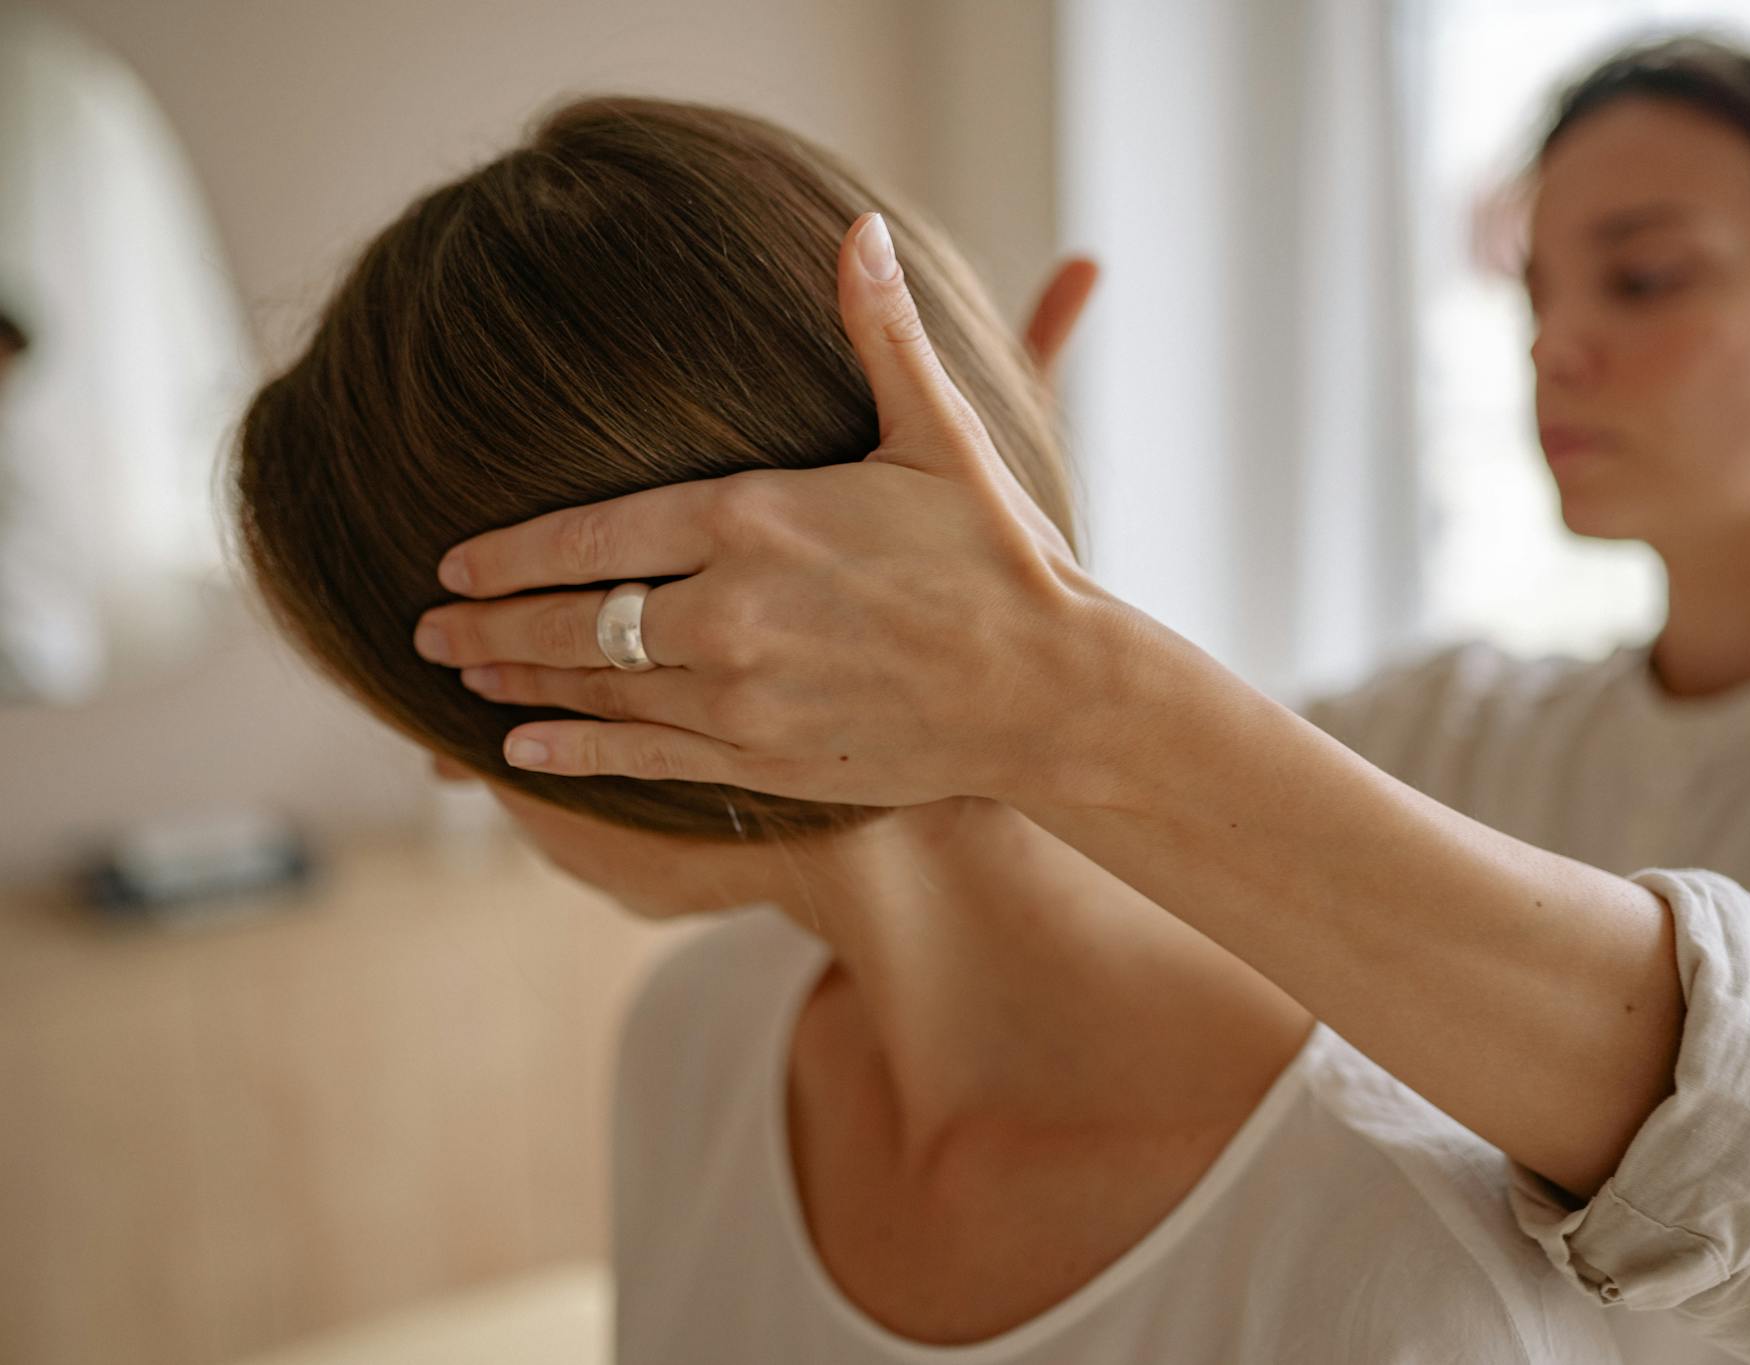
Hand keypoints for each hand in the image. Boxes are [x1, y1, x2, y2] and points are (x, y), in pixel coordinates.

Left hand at [412, 213, 1130, 807]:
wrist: (1050, 688)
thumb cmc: (998, 555)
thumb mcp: (937, 434)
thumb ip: (879, 334)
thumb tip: (859, 230)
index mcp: (756, 517)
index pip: (595, 533)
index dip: (512, 550)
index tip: (452, 561)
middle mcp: (731, 610)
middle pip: (576, 617)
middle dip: (491, 622)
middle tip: (426, 627)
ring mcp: (742, 697)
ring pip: (598, 690)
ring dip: (519, 683)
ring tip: (463, 674)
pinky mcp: (765, 762)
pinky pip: (643, 758)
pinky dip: (574, 752)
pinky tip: (520, 750)